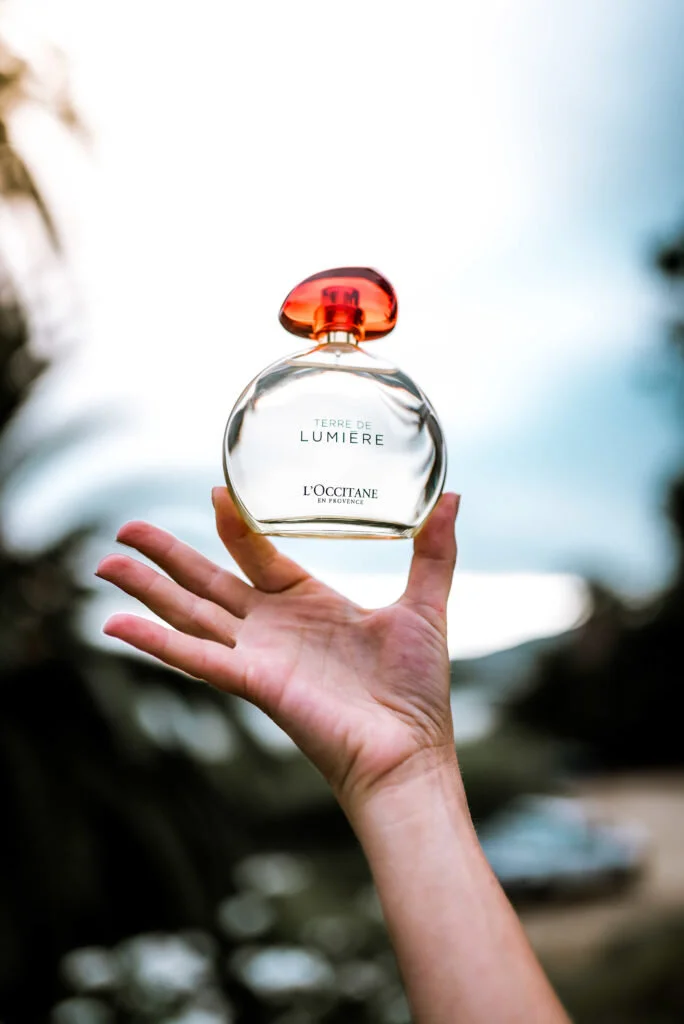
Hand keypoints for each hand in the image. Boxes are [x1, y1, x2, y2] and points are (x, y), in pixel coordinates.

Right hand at [97, 488, 459, 812]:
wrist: (411, 752)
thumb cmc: (417, 692)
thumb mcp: (425, 606)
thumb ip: (433, 552)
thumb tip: (451, 496)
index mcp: (309, 605)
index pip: (258, 556)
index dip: (236, 527)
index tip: (216, 492)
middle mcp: (275, 629)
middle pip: (206, 583)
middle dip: (165, 556)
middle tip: (125, 527)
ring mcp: (258, 656)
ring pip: (189, 614)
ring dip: (146, 590)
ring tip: (104, 564)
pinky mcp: (253, 684)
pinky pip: (195, 658)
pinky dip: (155, 643)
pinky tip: (116, 626)